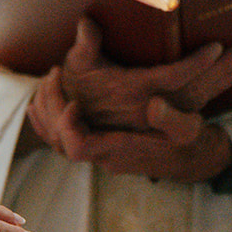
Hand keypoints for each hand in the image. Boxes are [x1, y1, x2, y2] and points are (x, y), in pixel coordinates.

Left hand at [25, 66, 231, 182]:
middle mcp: (103, 154)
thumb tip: (153, 104)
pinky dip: (47, 117)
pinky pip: (61, 137)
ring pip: (56, 139)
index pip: (79, 147)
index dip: (68, 126)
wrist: (189, 157)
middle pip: (59, 141)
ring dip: (48, 109)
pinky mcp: (100, 144)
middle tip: (54, 74)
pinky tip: (43, 97)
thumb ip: (172, 118)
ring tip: (51, 78)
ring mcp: (99, 151)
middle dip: (51, 107)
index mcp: (119, 149)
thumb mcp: (188, 128)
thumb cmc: (187, 142)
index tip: (73, 101)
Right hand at [60, 18, 231, 128]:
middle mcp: (149, 106)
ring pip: (199, 98)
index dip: (196, 64)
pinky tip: (230, 76)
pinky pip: (196, 105)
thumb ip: (84, 45)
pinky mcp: (164, 117)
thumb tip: (86, 22)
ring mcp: (159, 115)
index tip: (215, 48)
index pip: (172, 78)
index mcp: (133, 90)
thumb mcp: (77, 65)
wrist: (78, 124)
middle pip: (195, 90)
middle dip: (222, 72)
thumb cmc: (77, 87)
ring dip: (224, 79)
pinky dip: (214, 89)